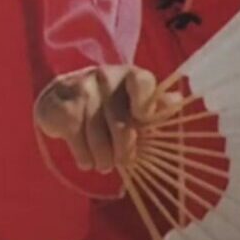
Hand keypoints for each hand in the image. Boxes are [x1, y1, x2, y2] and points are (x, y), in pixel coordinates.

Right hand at [34, 65, 181, 173]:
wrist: (61, 96)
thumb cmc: (108, 102)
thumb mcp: (133, 100)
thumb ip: (155, 104)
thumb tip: (178, 101)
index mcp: (130, 75)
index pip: (142, 82)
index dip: (145, 103)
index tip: (142, 119)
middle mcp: (106, 77)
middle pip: (121, 123)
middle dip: (124, 150)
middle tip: (124, 161)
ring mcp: (82, 90)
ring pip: (98, 136)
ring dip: (103, 158)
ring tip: (104, 164)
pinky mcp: (62, 106)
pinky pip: (77, 140)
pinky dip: (84, 156)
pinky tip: (87, 160)